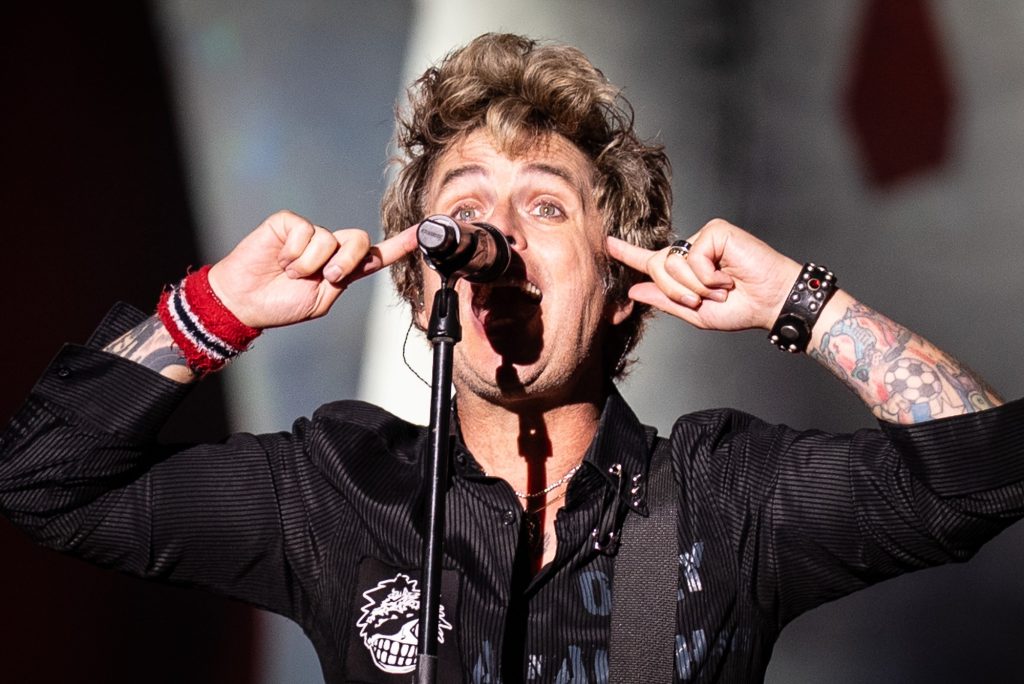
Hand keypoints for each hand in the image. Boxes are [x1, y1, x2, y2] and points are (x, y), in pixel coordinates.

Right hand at [207, 210, 417, 328]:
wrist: (245, 302)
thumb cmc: (281, 304)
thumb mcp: (321, 300)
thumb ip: (343, 281)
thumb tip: (358, 263)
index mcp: (343, 268)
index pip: (376, 254)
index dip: (400, 244)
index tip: (423, 233)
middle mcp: (330, 247)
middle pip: (359, 240)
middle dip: (345, 261)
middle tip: (325, 277)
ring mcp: (310, 233)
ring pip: (329, 239)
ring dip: (310, 263)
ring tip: (290, 272)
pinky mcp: (288, 223)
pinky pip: (305, 232)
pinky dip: (294, 252)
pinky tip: (281, 260)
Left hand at [607, 218, 801, 331]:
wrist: (770, 303)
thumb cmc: (740, 308)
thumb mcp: (695, 313)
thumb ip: (665, 301)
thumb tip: (634, 291)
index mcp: (684, 271)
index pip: (650, 261)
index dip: (628, 253)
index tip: (607, 243)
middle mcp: (691, 251)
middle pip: (657, 267)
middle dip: (676, 290)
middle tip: (701, 300)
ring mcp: (703, 238)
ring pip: (672, 263)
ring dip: (696, 286)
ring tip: (720, 289)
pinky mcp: (716, 231)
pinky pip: (693, 256)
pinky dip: (709, 275)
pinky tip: (727, 277)